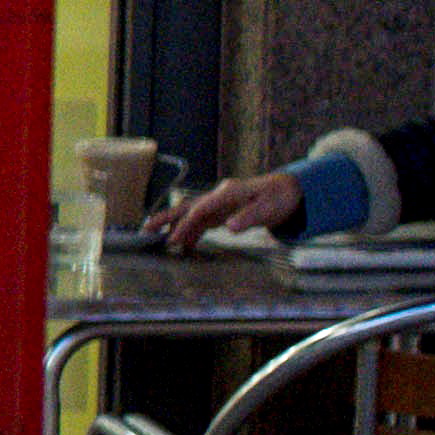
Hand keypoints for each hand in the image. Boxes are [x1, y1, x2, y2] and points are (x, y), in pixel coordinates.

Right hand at [158, 165, 306, 246]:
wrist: (288, 190)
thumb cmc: (279, 198)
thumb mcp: (268, 208)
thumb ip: (248, 217)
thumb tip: (229, 226)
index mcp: (228, 193)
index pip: (200, 209)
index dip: (184, 224)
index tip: (172, 238)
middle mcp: (219, 196)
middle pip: (187, 207)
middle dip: (166, 218)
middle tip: (146, 230)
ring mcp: (219, 203)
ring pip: (191, 214)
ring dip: (175, 226)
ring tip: (157, 239)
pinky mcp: (222, 210)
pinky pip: (202, 220)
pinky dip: (191, 231)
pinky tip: (185, 244)